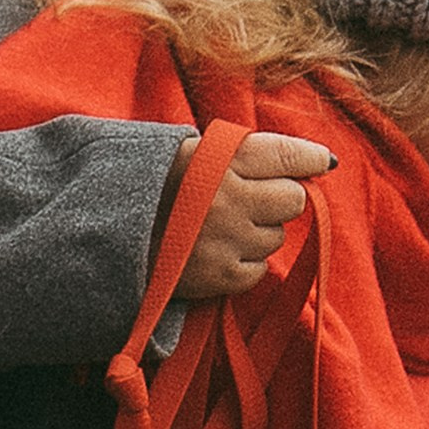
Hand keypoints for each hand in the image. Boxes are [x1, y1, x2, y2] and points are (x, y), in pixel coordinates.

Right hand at [160, 131, 334, 301]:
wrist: (106, 238)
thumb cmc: (149, 188)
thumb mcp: (185, 152)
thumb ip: (237, 153)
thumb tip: (306, 159)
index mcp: (213, 158)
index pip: (282, 156)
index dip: (308, 158)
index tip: (323, 161)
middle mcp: (226, 197)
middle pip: (293, 200)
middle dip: (280, 198)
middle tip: (252, 199)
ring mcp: (227, 240)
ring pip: (276, 237)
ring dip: (258, 232)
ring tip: (219, 227)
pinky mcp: (223, 276)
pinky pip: (259, 268)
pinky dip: (244, 262)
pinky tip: (215, 251)